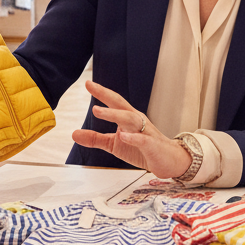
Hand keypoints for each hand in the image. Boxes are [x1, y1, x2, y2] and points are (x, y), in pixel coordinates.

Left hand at [71, 80, 192, 179]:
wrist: (170, 161)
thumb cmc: (142, 149)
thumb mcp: (114, 144)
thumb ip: (95, 138)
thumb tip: (74, 133)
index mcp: (128, 118)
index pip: (114, 102)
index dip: (101, 92)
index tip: (88, 83)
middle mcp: (137, 121)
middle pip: (121, 105)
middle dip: (106, 95)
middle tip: (92, 87)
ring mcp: (146, 132)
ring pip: (131, 119)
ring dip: (114, 114)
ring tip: (98, 111)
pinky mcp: (152, 146)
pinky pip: (143, 140)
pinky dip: (134, 137)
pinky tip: (124, 136)